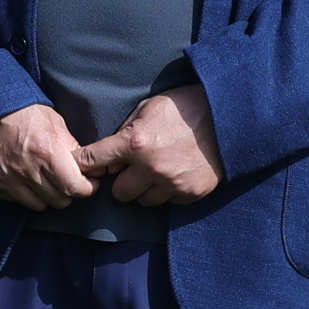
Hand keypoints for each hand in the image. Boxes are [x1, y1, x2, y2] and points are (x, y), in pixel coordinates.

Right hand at [0, 105, 94, 211]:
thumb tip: (88, 167)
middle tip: (68, 181)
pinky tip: (26, 179)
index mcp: (45, 152)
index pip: (74, 187)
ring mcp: (7, 180)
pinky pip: (18, 200)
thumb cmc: (20, 110)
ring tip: (46, 181)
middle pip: (59, 201)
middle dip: (69, 192)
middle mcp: (26, 170)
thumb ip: (71, 146)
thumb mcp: (53, 121)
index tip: (89, 183)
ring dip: (47, 196)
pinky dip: (26, 194)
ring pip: (40, 205)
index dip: (87, 188)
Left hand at [77, 87, 226, 206]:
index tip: (79, 166)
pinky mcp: (190, 194)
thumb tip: (111, 153)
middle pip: (119, 192)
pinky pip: (168, 201)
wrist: (229, 117)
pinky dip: (168, 191)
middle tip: (131, 169)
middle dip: (122, 181)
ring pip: (143, 201)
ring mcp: (172, 184)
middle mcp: (150, 168)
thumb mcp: (148, 107)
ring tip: (157, 170)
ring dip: (144, 189)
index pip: (94, 160)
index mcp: (135, 143)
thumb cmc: (186, 107)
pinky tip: (176, 173)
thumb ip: (126, 131)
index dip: (83, 163)